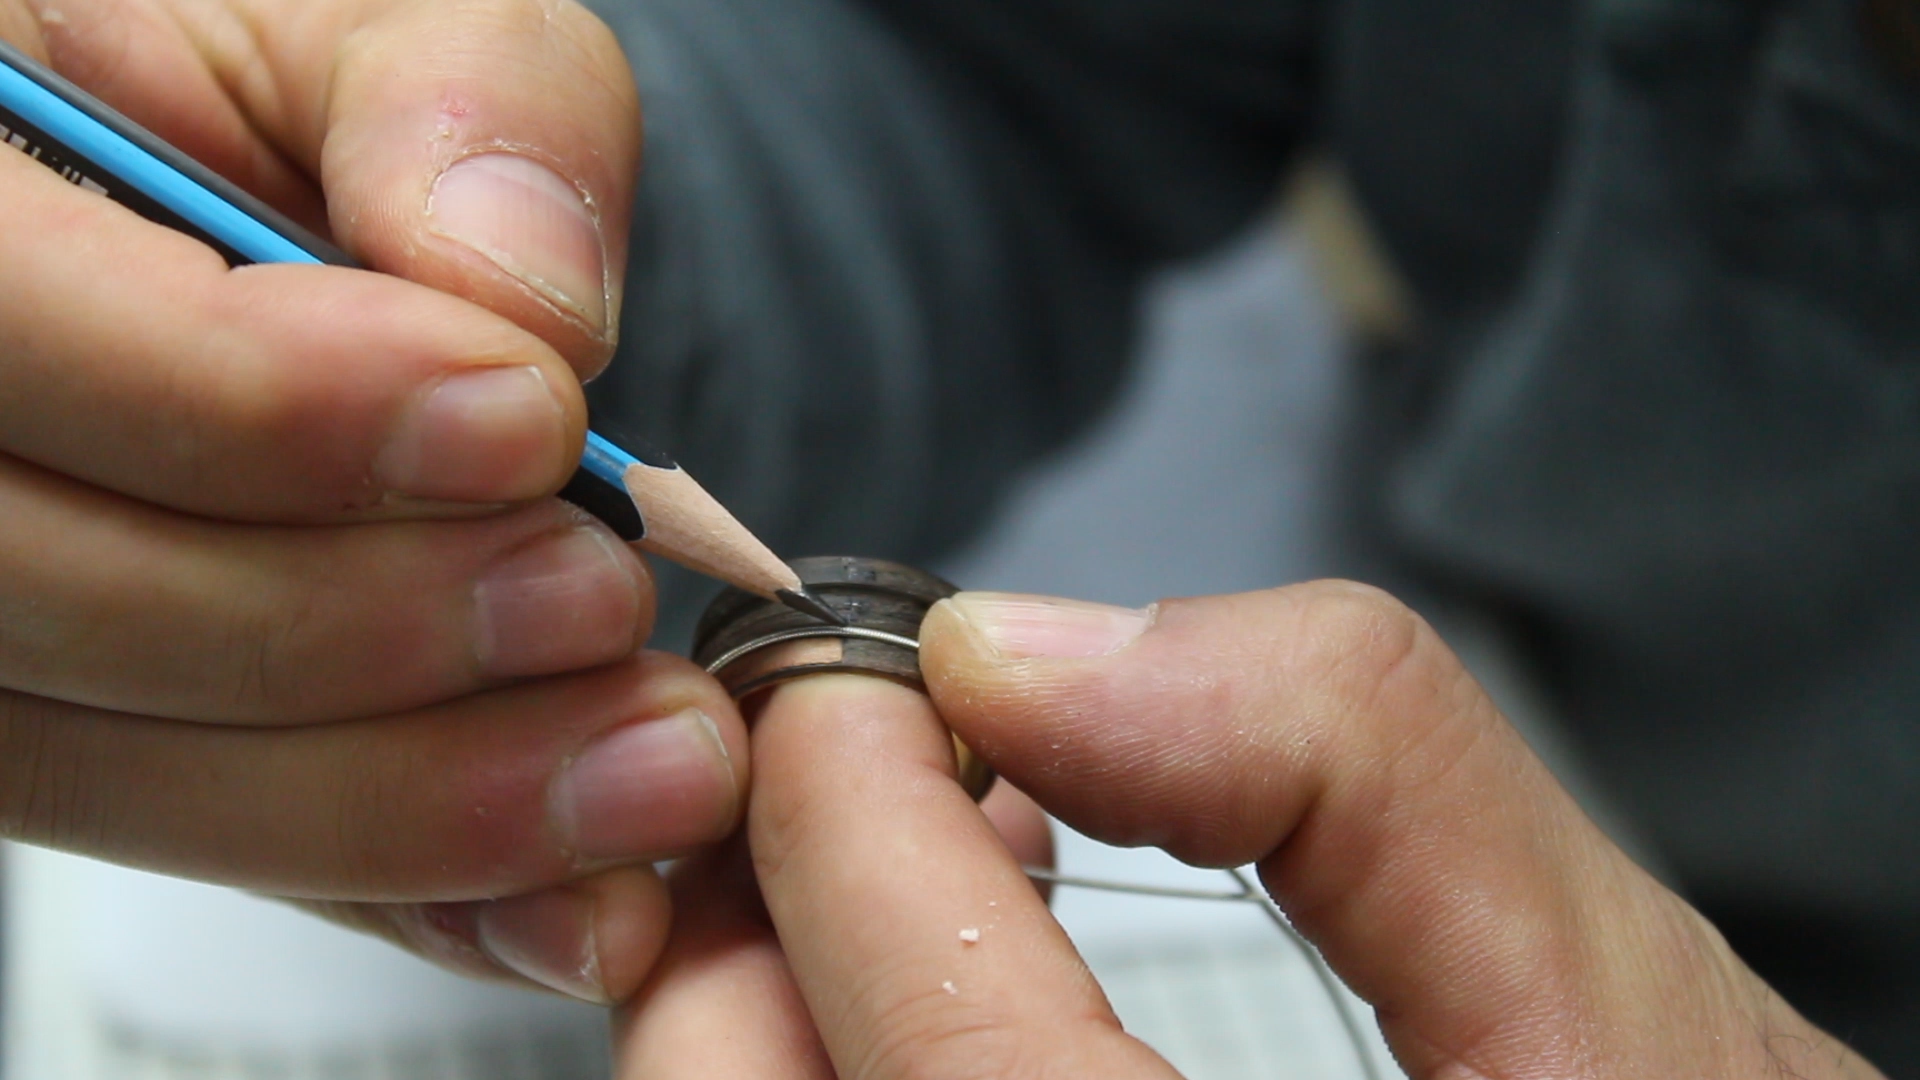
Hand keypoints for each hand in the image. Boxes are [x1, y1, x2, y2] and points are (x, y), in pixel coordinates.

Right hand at [0, 0, 741, 1001]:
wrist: (319, 218)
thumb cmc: (329, 110)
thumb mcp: (388, 21)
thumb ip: (455, 101)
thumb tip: (519, 291)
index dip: (246, 403)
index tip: (521, 421)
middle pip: (34, 593)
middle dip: (347, 628)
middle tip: (594, 599)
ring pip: (98, 768)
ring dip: (395, 799)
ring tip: (643, 766)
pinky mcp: (100, 724)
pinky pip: (205, 845)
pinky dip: (399, 888)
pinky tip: (569, 897)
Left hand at [614, 583, 1886, 1077]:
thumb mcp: (1627, 1004)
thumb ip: (1363, 770)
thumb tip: (1051, 653)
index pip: (946, 1042)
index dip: (856, 808)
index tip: (864, 678)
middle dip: (767, 911)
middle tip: (852, 760)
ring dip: (791, 983)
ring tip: (920, 850)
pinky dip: (856, 1055)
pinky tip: (946, 983)